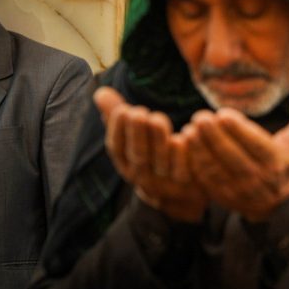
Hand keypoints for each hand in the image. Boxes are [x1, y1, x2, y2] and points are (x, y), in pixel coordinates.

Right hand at [94, 87, 208, 221]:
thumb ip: (118, 116)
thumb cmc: (151, 157)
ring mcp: (165, 182)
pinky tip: (183, 137)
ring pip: (161, 163)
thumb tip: (101, 92)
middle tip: (140, 113)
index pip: (117, 148)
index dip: (118, 130)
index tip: (123, 110)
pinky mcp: (188, 184)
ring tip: (157, 119)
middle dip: (137, 134)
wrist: (179, 196)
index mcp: (126, 163)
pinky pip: (184, 171)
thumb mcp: (131, 139)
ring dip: (158, 142)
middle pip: (138, 155)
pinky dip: (182, 155)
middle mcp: (143, 175)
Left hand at [182, 91, 288, 222]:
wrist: (278, 199)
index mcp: (277, 163)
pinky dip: (194, 161)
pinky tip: (187, 141)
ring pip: (217, 169)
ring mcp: (239, 190)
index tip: (224, 113)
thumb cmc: (288, 159)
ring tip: (190, 127)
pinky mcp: (222, 195)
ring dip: (201, 149)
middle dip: (215, 137)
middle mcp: (258, 180)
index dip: (240, 131)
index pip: (257, 146)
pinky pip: (206, 179)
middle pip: (234, 158)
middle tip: (200, 117)